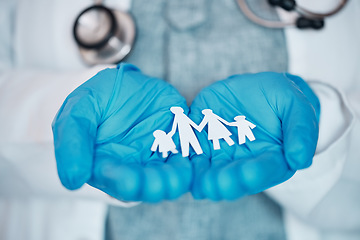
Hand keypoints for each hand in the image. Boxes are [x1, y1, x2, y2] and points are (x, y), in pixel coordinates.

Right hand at [52, 64, 190, 201]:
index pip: (112, 178)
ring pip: (169, 173)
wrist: (122, 84)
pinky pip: (189, 152)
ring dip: (176, 178)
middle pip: (145, 182)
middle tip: (158, 185)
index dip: (120, 181)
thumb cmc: (95, 100)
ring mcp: (157, 155)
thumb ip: (72, 142)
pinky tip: (196, 157)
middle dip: (152, 186)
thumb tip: (72, 180)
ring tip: (180, 174)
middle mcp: (133, 166)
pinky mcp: (178, 141)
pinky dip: (194, 157)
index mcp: (106, 165)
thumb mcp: (77, 112)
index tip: (128, 182)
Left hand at [190, 72, 319, 199]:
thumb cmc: (282, 101)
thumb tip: (300, 159)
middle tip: (215, 186)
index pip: (264, 170)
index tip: (247, 175)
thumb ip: (301, 133)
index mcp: (270, 159)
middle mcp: (242, 162)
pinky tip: (176, 156)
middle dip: (224, 182)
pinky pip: (188, 148)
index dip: (256, 174)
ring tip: (195, 180)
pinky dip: (182, 153)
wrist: (258, 92)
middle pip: (232, 176)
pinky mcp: (200, 138)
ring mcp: (219, 152)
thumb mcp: (297, 108)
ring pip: (207, 169)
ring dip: (200, 176)